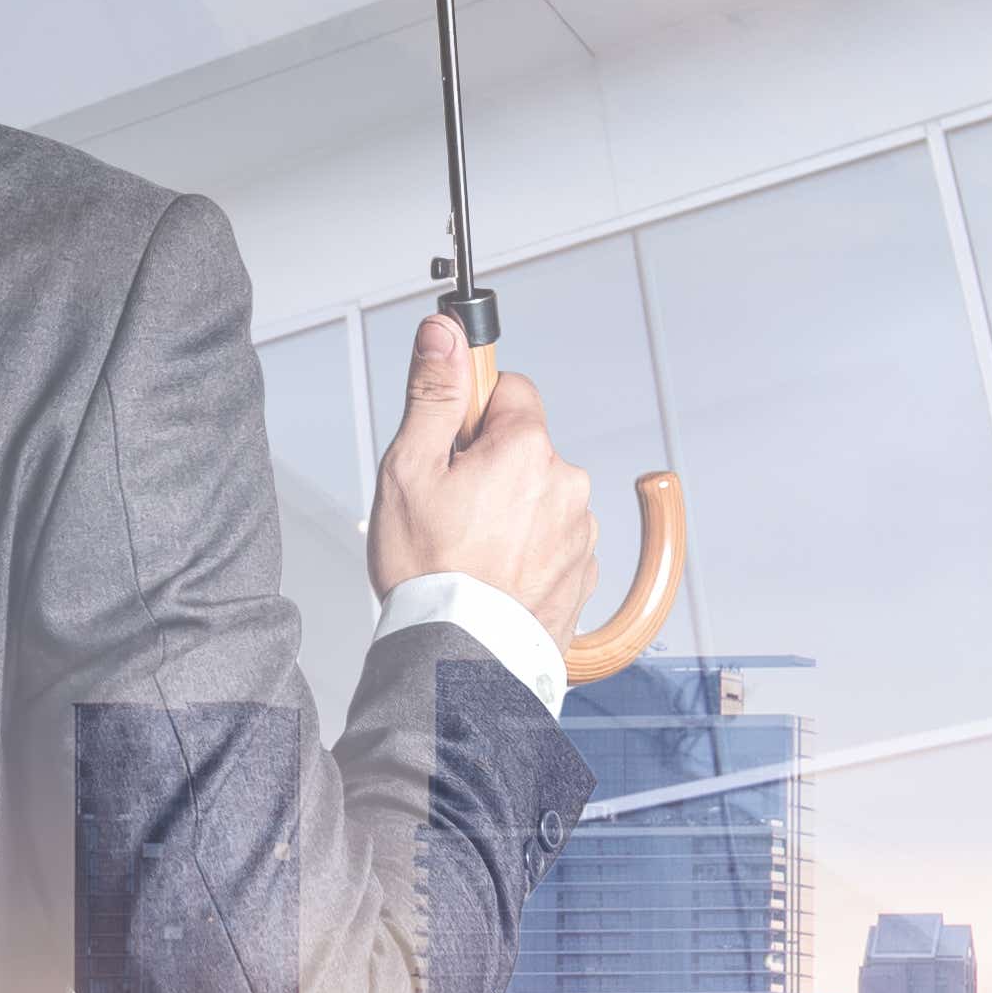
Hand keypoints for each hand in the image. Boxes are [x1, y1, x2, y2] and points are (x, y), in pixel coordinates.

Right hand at [365, 310, 599, 648]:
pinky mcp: (581, 573)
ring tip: (468, 549)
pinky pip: (551, 541)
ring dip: (509, 511)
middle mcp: (566, 485)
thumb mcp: (410, 467)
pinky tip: (491, 573)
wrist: (460, 658)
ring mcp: (579, 532)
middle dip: (489, 466)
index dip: (472, 413)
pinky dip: (525, 551)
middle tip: (448, 506)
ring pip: (537, 496)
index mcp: (527, 449)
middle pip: (523, 447)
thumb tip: (445, 334)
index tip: (450, 443)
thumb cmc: (431, 571)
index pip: (510, 389)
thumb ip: (435, 392)